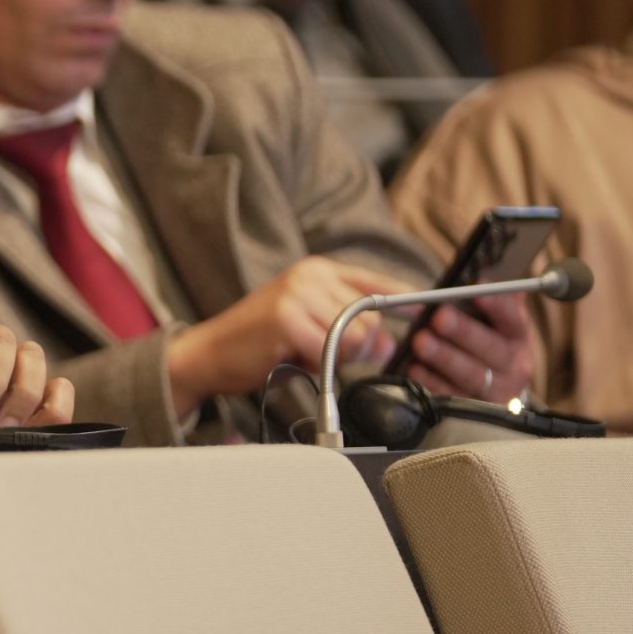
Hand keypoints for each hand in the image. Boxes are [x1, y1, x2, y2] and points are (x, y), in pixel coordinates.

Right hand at [165, 256, 403, 416]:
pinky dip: (314, 363)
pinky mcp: (286, 317)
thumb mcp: (312, 329)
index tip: (424, 310)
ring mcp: (297, 293)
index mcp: (318, 270)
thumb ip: (352, 331)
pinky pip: (329, 350)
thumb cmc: (260, 344)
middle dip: (354, 347)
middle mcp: (310, 274)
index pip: (376, 283)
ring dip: (335, 357)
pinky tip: (290, 358)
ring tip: (301, 353)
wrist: (208, 353)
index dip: (405, 299)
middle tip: (318, 353)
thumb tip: (389, 344)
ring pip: (355, 336)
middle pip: (370, 319)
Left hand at [403, 293, 534, 402]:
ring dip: (444, 357)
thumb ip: (490, 300)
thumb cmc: (489, 343)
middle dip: (464, 332)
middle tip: (439, 318)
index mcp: (518, 336)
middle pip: (491, 349)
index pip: (513, 318)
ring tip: (421, 341)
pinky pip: (451, 396)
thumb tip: (482, 275)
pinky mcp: (474, 410)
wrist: (497, 389)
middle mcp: (514, 365)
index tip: (477, 290)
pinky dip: (431, 382)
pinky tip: (414, 368)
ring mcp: (496, 391)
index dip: (498, 305)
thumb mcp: (495, 322)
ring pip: (471, 375)